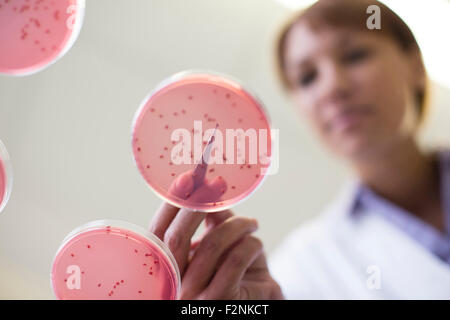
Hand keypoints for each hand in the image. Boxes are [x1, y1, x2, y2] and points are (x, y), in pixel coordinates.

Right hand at [149, 172, 282, 299]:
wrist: (258, 302)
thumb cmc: (236, 272)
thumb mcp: (219, 243)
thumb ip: (210, 221)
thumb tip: (208, 189)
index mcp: (167, 267)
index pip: (157, 233)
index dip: (170, 204)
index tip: (187, 178)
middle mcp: (173, 284)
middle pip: (176, 237)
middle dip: (198, 206)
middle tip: (218, 185)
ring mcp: (193, 296)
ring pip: (212, 244)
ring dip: (237, 225)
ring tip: (252, 224)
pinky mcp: (219, 300)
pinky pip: (235, 259)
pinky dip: (251, 244)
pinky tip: (256, 243)